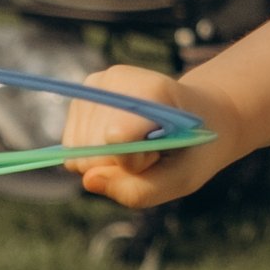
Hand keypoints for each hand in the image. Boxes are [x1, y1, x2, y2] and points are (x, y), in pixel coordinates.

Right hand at [58, 63, 239, 208]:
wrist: (198, 114)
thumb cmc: (190, 149)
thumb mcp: (180, 180)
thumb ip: (137, 190)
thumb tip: (88, 180)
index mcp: (152, 92)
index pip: (115, 139)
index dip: (133, 163)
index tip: (159, 153)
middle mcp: (117, 79)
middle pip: (90, 149)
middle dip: (119, 164)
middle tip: (152, 149)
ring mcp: (96, 83)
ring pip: (76, 150)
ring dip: (107, 159)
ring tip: (139, 142)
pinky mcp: (83, 92)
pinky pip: (70, 145)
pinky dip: (94, 152)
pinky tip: (122, 138)